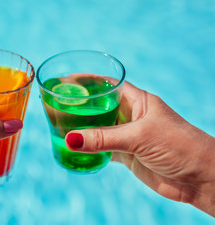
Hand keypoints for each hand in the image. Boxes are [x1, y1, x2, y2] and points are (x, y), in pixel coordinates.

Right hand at [65, 81, 214, 216]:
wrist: (200, 178)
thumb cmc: (180, 146)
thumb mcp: (139, 137)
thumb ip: (104, 138)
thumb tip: (70, 139)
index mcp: (138, 101)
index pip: (109, 84)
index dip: (89, 81)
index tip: (67, 80)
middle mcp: (131, 116)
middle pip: (100, 107)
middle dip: (81, 106)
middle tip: (58, 105)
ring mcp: (129, 136)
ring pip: (99, 129)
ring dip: (83, 129)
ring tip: (61, 125)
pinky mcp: (128, 155)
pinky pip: (103, 149)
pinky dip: (89, 150)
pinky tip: (75, 149)